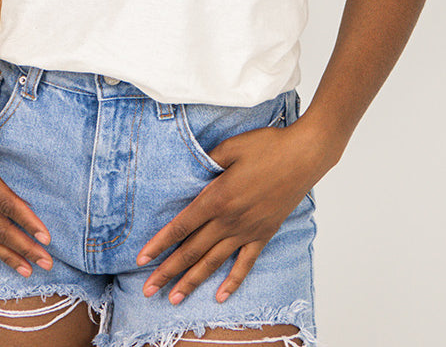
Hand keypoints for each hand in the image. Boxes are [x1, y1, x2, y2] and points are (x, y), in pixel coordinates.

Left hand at [135, 120, 324, 304]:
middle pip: (191, 251)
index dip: (159, 244)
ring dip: (192, 281)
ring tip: (173, 298)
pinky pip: (245, 264)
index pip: (181, 226)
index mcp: (217, 197)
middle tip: (148, 289)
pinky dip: (232, 282)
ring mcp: (247, 230)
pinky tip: (220, 296)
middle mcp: (229, 220)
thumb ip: (207, 160)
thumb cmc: (268, 146)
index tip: (141, 259)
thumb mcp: (231, 146)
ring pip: (213, 262)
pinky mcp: (263, 234)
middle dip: (167, 271)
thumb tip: (191, 170)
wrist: (304, 156)